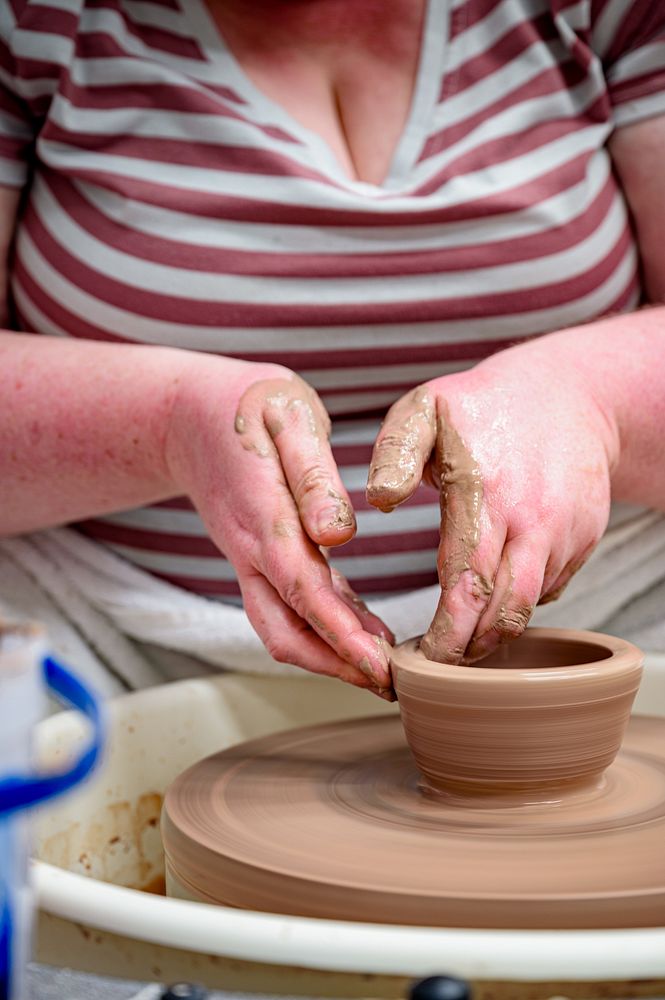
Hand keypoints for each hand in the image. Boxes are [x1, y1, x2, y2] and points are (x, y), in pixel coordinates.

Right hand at [166, 356, 393, 694]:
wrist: (187, 413)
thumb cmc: (247, 405)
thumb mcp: (287, 416)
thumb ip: (313, 475)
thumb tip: (340, 534)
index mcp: (263, 513)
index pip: (302, 588)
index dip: (340, 633)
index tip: (379, 666)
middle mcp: (249, 548)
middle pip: (285, 630)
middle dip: (335, 666)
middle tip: (390, 685)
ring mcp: (247, 559)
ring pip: (281, 628)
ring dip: (328, 657)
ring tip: (382, 670)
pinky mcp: (255, 559)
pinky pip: (286, 607)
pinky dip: (323, 629)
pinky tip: (361, 633)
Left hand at [366, 340, 618, 662]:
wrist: (570, 392)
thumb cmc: (481, 405)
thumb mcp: (425, 409)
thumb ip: (395, 454)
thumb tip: (379, 503)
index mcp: (485, 491)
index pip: (466, 583)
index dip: (446, 634)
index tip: (421, 659)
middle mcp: (533, 520)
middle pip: (504, 612)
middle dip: (469, 650)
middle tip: (437, 669)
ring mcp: (565, 533)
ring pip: (530, 606)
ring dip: (495, 634)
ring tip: (460, 644)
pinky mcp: (585, 539)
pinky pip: (550, 588)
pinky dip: (519, 603)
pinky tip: (491, 599)